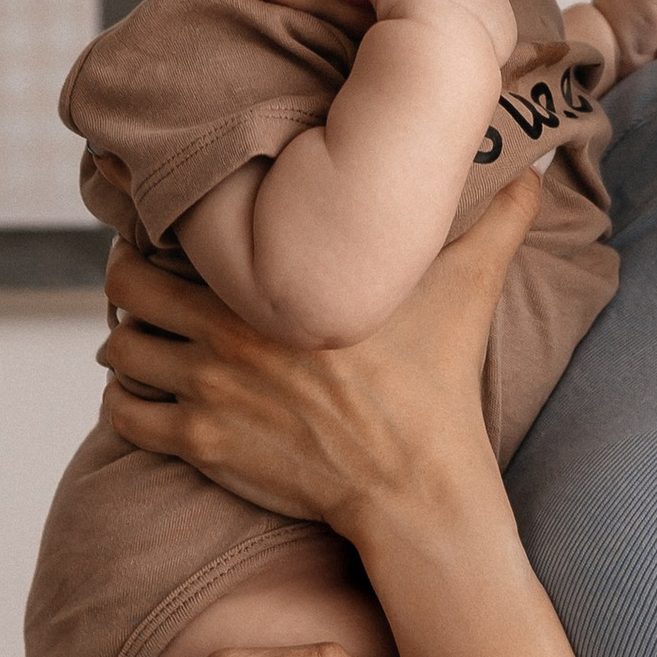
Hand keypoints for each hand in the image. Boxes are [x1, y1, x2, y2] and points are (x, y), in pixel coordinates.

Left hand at [97, 176, 540, 535]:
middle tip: (148, 282)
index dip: (163, 227)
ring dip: (126, 342)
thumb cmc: (436, 384)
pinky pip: (125, 418)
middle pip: (125, 285)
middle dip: (129, 279)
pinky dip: (128, 404)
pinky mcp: (202, 447)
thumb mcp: (467, 288)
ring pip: (118, 350)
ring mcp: (206, 393)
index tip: (172, 229)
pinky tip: (152, 398)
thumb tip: (538, 172)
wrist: (416, 485)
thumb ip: (495, 222)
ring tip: (147, 340)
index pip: (177, 232)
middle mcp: (224, 331)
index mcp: (272, 282)